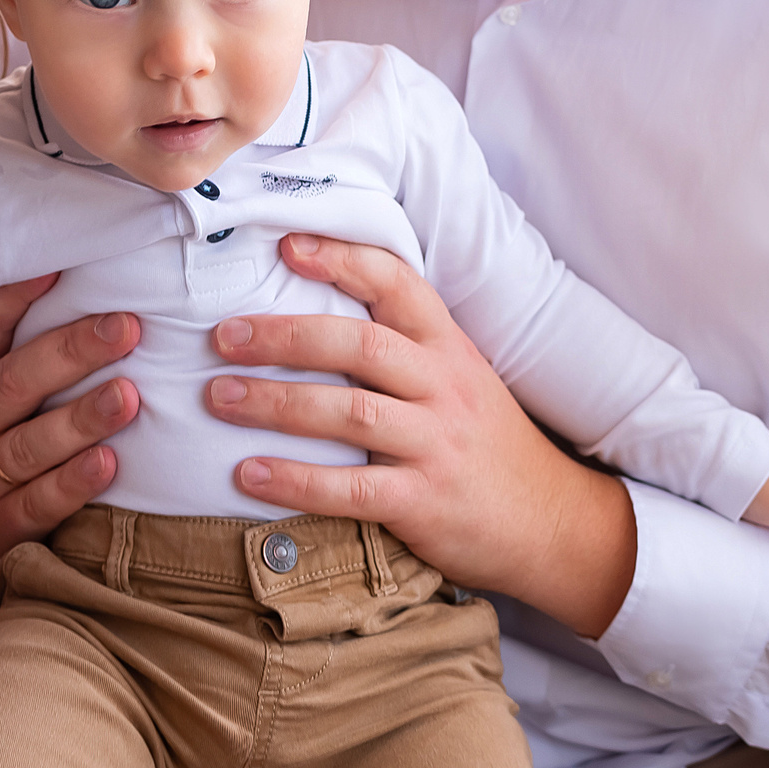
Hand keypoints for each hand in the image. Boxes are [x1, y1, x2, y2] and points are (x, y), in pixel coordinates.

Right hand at [0, 276, 144, 579]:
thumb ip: (9, 334)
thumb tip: (60, 266)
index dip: (17, 297)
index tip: (65, 270)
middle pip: (16, 383)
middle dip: (73, 352)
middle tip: (127, 328)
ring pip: (31, 445)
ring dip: (83, 418)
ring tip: (129, 395)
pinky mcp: (0, 527)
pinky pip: (41, 502)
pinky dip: (76, 482)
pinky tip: (111, 462)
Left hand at [204, 234, 638, 637]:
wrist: (550, 521)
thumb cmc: (485, 444)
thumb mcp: (460, 377)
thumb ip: (403, 347)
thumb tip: (313, 316)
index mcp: (449, 347)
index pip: (397, 284)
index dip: (341, 259)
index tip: (286, 246)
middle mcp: (444, 386)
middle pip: (360, 344)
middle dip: (284, 336)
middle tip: (223, 336)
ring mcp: (436, 443)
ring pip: (348, 412)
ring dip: (275, 402)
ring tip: (218, 397)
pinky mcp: (424, 501)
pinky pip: (350, 488)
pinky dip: (294, 479)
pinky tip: (248, 474)